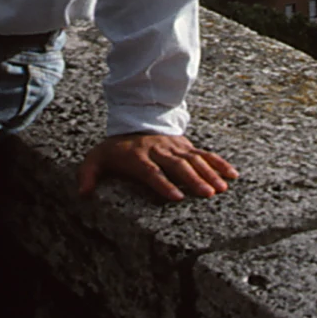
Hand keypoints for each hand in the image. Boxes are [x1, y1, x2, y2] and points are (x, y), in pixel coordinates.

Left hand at [75, 132, 239, 202]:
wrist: (134, 120)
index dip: (163, 184)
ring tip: (221, 189)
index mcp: (138, 157)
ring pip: (194, 160)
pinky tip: (232, 174)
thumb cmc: (116, 147)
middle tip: (206, 194)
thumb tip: (83, 193)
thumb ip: (88, 174)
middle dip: (192, 179)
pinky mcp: (186, 146)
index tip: (176, 197)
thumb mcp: (97, 157)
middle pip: (177, 166)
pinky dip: (219, 163)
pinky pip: (204, 154)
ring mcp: (174, 148)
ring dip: (208, 173)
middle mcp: (158, 151)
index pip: (151, 172)